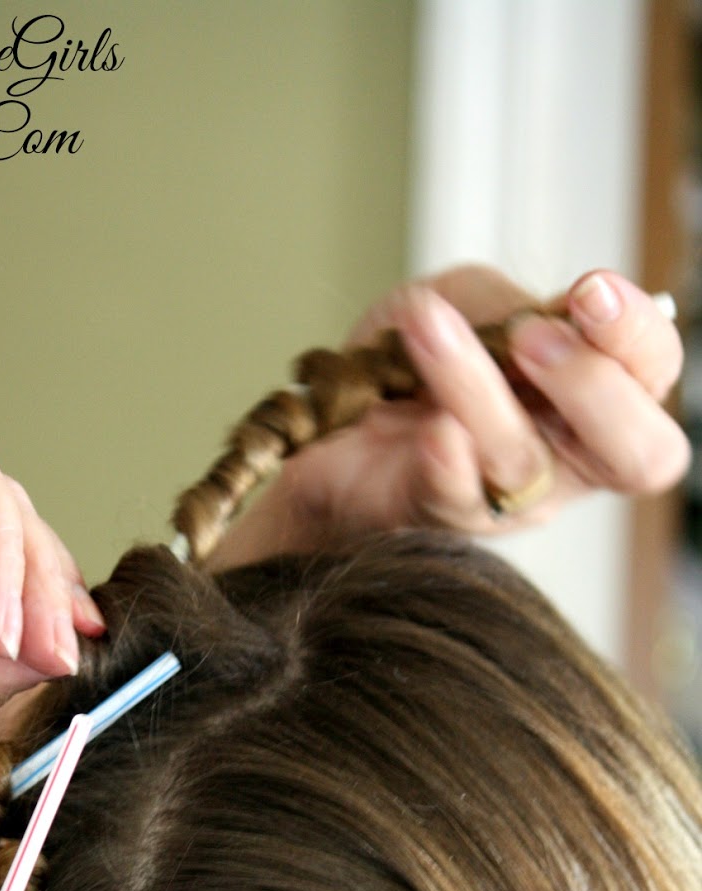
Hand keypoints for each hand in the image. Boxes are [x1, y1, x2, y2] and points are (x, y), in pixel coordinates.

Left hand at [213, 266, 688, 569]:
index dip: (636, 336)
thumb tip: (536, 318)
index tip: (589, 290)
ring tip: (427, 328)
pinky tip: (431, 429)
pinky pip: (455, 498)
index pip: (652, 373)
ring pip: (521, 458)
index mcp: (588, 397)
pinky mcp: (436, 518)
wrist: (320, 427)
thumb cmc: (408, 367)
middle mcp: (564, 459)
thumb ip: (506, 303)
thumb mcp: (462, 303)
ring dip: (475, 383)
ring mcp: (504, 501)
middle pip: (637, 453)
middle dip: (596, 387)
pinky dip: (446, 461)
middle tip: (536, 337)